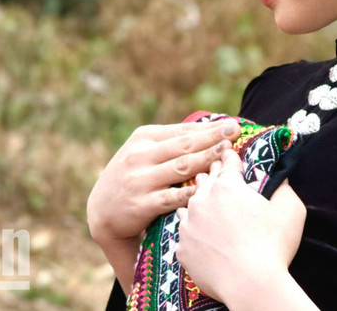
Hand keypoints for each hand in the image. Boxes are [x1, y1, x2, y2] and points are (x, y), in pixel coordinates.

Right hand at [86, 119, 240, 245]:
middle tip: (235, 131)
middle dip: (212, 137)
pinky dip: (192, 192)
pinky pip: (172, 197)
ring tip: (227, 154)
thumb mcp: (143, 152)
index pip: (182, 131)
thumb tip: (210, 130)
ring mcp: (140, 179)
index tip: (231, 124)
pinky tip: (209, 188)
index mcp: (143, 137)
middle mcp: (140, 155)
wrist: (102, 211)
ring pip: (181, 167)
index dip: (209, 128)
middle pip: (184, 145)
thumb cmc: (133, 176)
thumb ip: (170, 143)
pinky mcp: (142, 203)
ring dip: (207, 159)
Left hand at [175, 149, 306, 307]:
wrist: (250, 284)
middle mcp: (202, 200)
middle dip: (213, 174)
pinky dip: (192, 231)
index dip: (230, 156)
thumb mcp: (291, 209)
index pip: (228, 162)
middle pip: (206, 179)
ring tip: (203, 201)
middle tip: (216, 170)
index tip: (229, 151)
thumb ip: (284, 187)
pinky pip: (184, 233)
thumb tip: (281, 177)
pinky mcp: (183, 247)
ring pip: (189, 204)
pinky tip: (197, 233)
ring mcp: (189, 224)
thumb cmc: (273, 246)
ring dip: (198, 201)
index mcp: (227, 186)